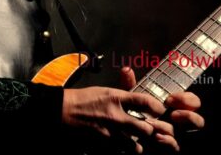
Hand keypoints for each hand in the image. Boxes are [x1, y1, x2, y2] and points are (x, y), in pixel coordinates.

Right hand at [60, 67, 203, 152]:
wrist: (60, 111)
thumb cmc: (82, 99)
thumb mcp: (103, 89)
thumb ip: (121, 88)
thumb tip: (130, 72)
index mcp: (116, 97)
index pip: (145, 102)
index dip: (157, 108)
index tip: (160, 111)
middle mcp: (115, 115)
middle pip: (146, 128)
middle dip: (150, 131)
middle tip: (150, 129)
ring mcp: (109, 132)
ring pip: (136, 146)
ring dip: (138, 144)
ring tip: (136, 140)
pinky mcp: (102, 145)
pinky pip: (121, 152)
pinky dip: (124, 151)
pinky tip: (122, 146)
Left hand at [119, 66, 204, 151]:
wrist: (126, 133)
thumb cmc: (133, 112)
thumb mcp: (131, 97)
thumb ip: (130, 85)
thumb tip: (126, 70)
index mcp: (176, 108)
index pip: (193, 102)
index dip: (186, 99)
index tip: (169, 99)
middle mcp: (180, 123)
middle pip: (199, 121)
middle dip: (188, 116)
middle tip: (172, 114)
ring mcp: (177, 137)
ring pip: (187, 136)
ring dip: (171, 129)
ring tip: (155, 125)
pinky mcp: (169, 147)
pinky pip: (175, 147)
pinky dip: (167, 142)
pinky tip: (156, 136)